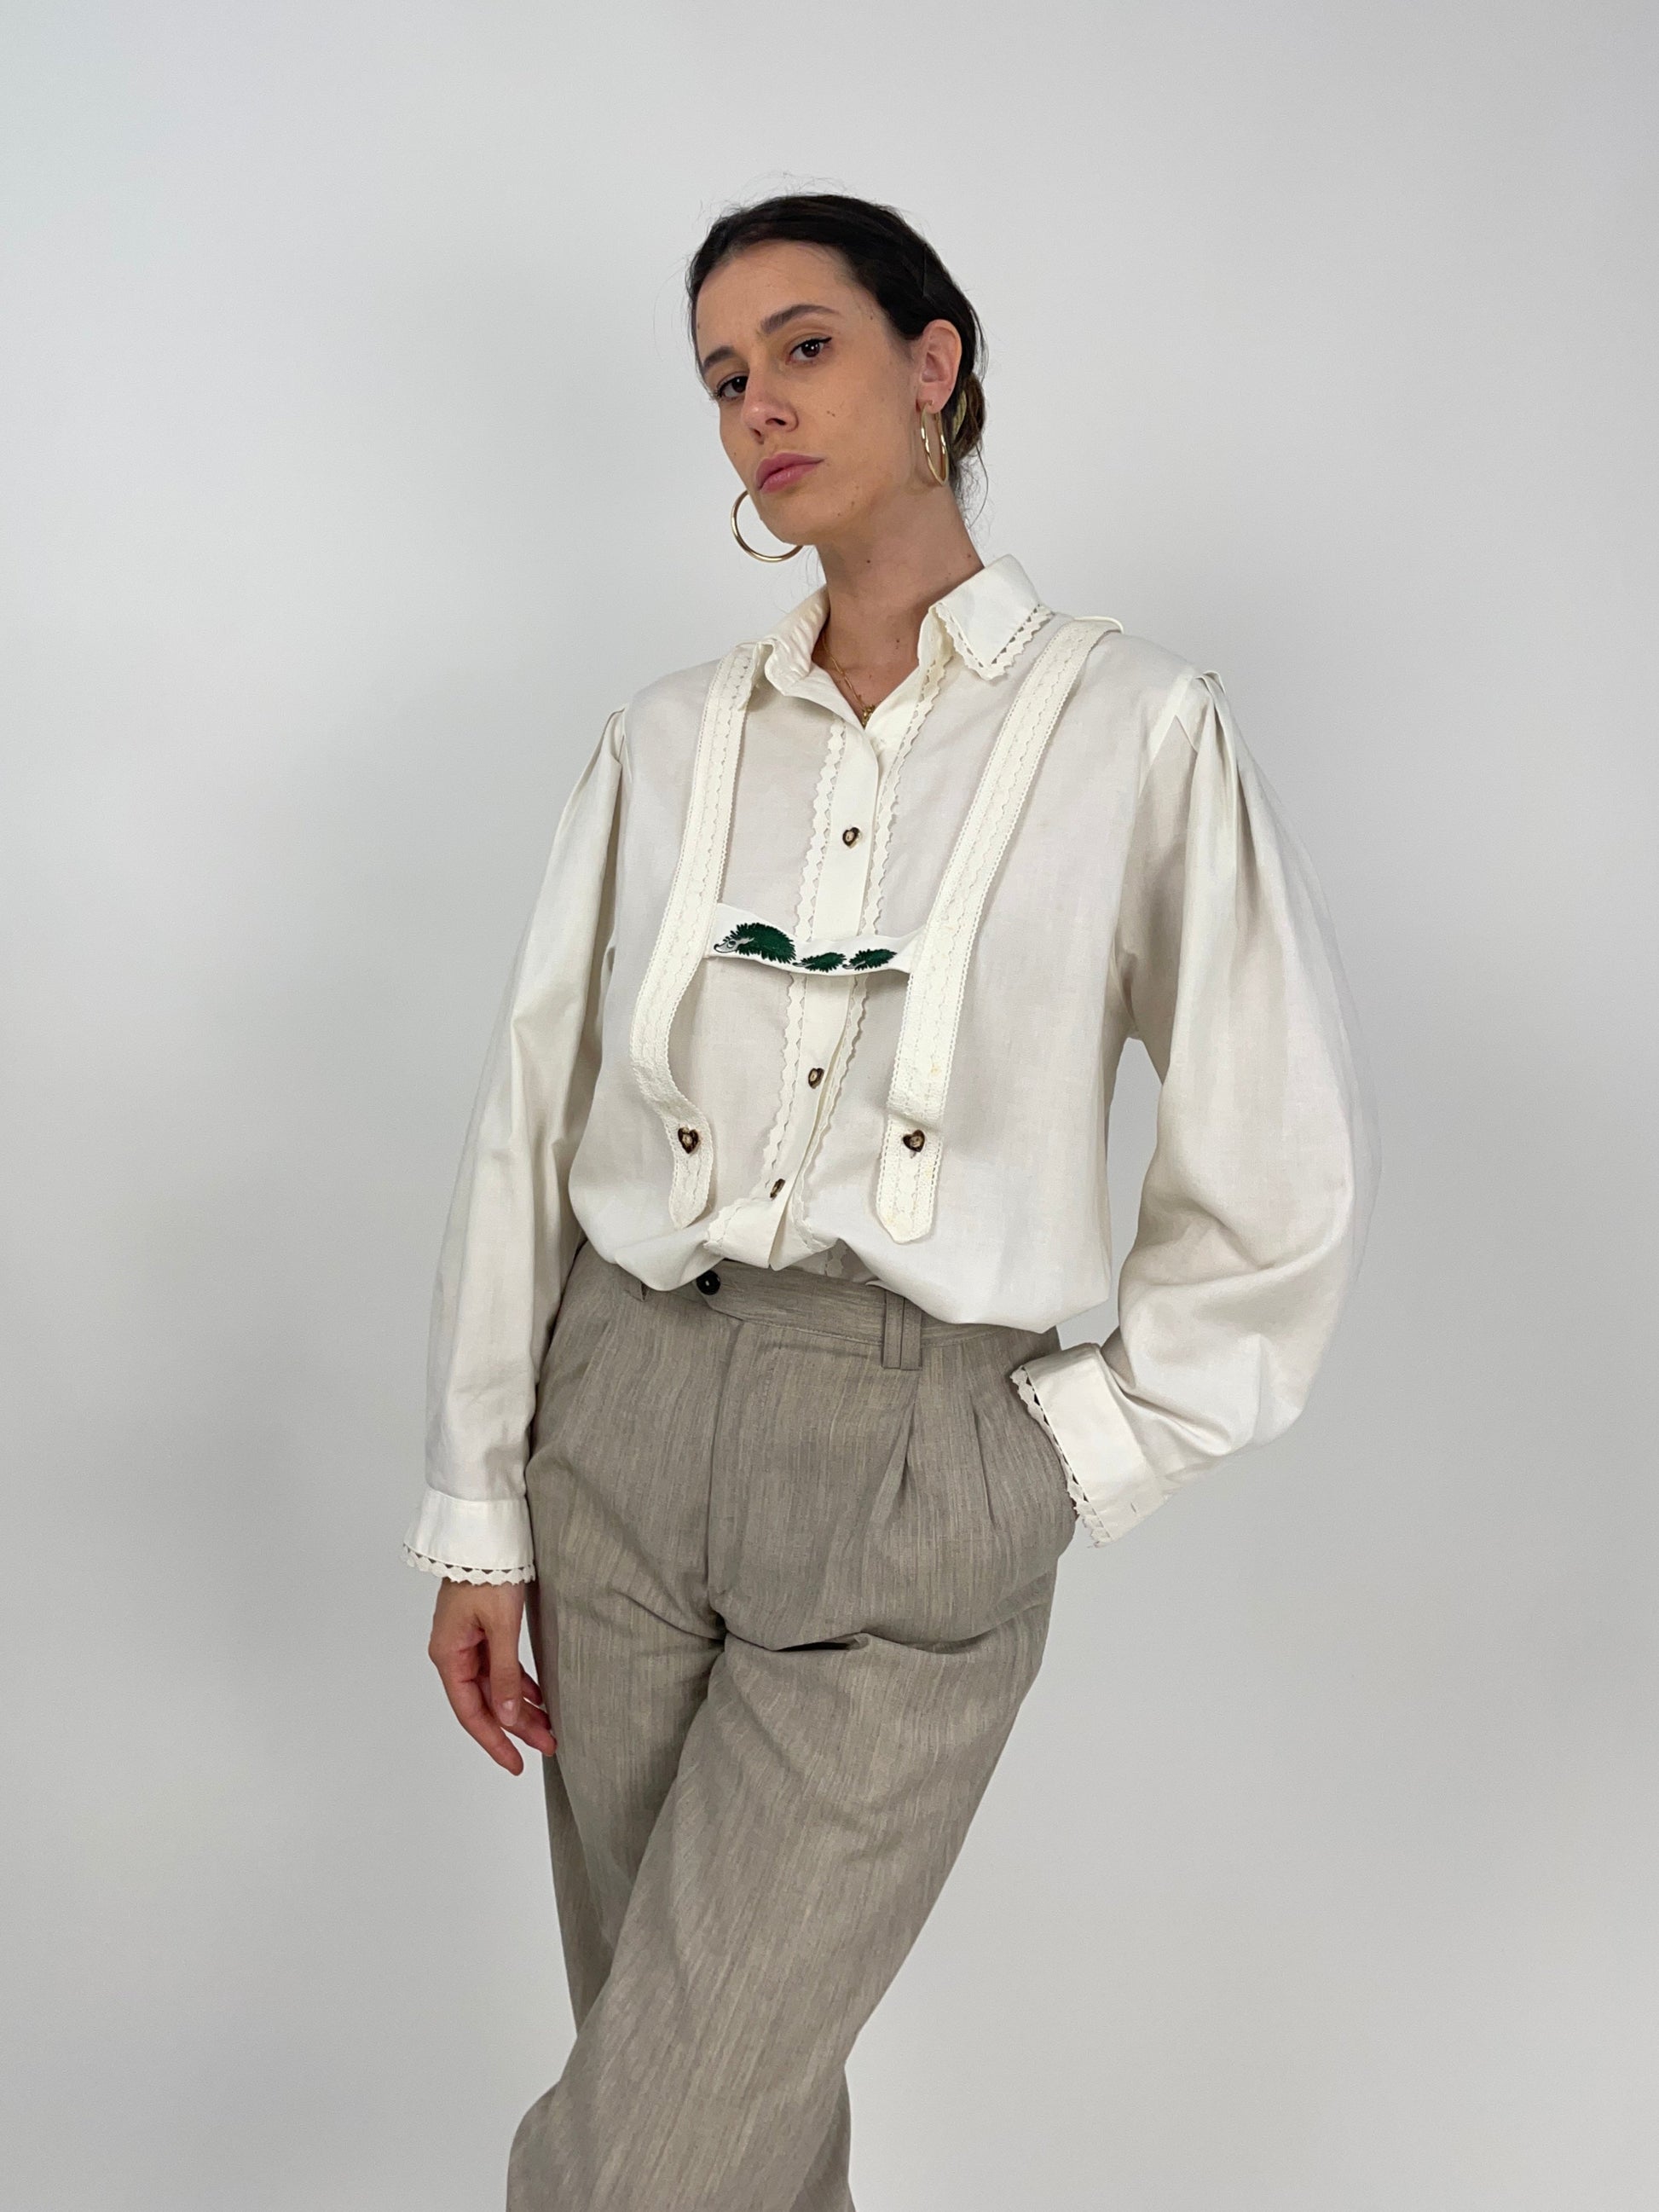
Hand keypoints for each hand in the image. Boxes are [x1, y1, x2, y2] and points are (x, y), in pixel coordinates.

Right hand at [427, 1577, 556, 1773]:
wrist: (484, 1533)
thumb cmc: (487, 1573)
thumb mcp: (501, 1627)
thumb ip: (505, 1673)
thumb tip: (509, 1716)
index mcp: (449, 1655)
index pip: (471, 1712)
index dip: (494, 1741)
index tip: (516, 1764)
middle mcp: (454, 1653)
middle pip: (485, 1702)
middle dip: (517, 1726)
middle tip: (549, 1744)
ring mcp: (467, 1642)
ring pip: (495, 1686)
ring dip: (521, 1706)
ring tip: (549, 1726)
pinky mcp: (481, 1631)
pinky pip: (499, 1667)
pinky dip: (518, 1682)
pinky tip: (537, 1696)